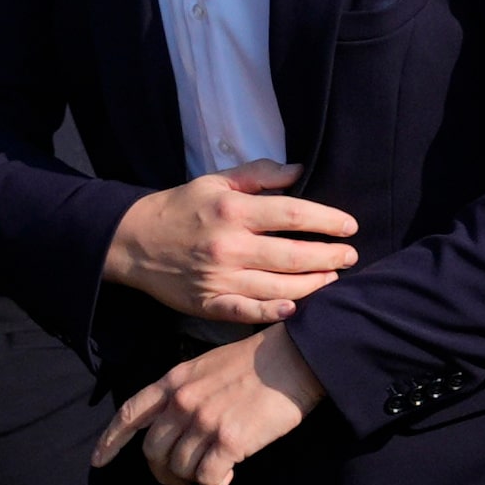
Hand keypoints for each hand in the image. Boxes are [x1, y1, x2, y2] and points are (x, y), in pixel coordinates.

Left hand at [96, 327, 326, 484]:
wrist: (294, 358)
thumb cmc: (256, 363)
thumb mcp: (206, 367)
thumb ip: (184, 392)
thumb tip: (176, 425)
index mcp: (174, 381)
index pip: (131, 413)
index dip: (110, 441)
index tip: (98, 461)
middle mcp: (182, 402)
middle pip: (152, 451)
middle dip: (162, 471)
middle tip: (180, 478)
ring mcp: (204, 421)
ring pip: (179, 468)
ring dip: (193, 478)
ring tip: (210, 473)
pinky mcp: (229, 441)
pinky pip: (208, 478)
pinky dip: (214, 484)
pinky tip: (227, 477)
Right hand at [102, 161, 357, 321]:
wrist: (133, 241)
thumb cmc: (180, 207)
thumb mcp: (215, 182)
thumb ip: (258, 174)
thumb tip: (299, 170)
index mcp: (233, 211)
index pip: (294, 213)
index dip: (328, 220)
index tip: (350, 226)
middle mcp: (229, 246)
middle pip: (294, 255)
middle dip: (330, 256)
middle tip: (351, 257)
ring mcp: (220, 278)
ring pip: (279, 287)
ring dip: (313, 285)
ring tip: (331, 279)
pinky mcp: (209, 303)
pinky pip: (247, 313)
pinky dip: (273, 314)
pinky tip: (294, 309)